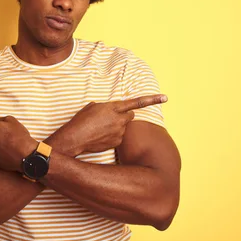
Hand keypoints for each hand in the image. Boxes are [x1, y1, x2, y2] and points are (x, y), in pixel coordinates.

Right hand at [48, 94, 166, 155]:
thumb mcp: (91, 107)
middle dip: (124, 116)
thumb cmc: (80, 121)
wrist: (74, 138)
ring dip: (115, 127)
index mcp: (113, 107)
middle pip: (130, 115)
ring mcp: (119, 131)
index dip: (152, 99)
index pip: (136, 102)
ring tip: (100, 129)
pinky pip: (118, 137)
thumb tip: (109, 111)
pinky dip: (112, 136)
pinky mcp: (117, 142)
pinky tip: (100, 137)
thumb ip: (105, 107)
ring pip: (123, 127)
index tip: (165, 98)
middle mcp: (119, 119)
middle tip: (111, 119)